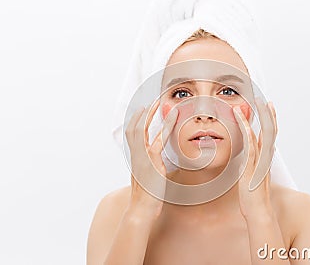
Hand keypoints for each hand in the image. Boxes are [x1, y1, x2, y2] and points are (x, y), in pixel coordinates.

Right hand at [124, 100, 177, 220]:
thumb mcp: (149, 180)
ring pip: (142, 130)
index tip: (142, 111)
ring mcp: (141, 158)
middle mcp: (136, 156)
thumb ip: (153, 168)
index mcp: (135, 159)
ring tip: (159, 103)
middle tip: (151, 102)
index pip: (132, 135)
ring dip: (151, 114)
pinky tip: (174, 118)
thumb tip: (162, 164)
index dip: (136, 121)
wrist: (141, 210)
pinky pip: (158, 140)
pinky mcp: (150, 162)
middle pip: (134, 128)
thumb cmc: (147, 198)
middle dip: (143, 113)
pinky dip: (166, 127)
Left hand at [233, 98, 277, 219]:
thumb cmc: (255, 196)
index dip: (270, 120)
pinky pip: (250, 147)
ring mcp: (260, 162)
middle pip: (270, 132)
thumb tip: (261, 155)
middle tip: (266, 100)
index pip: (270, 135)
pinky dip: (247, 133)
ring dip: (255, 119)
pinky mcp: (252, 168)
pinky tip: (243, 123)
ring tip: (253, 105)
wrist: (259, 212)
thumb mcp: (256, 176)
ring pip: (260, 135)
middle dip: (268, 115)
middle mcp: (265, 158)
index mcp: (265, 159)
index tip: (268, 107)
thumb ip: (259, 164)